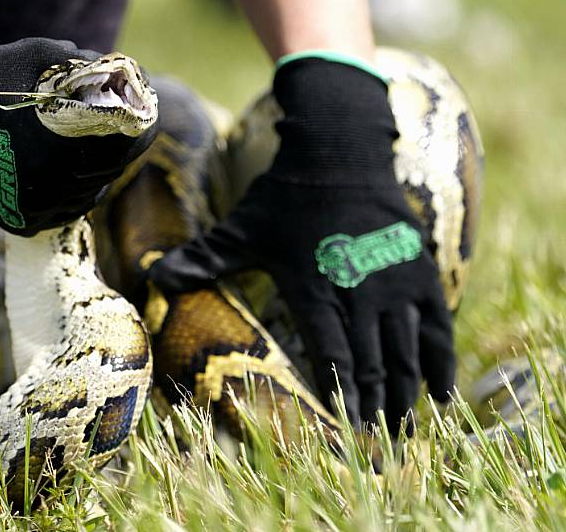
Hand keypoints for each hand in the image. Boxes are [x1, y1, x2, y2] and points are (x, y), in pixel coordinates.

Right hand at [0, 38, 155, 234]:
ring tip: (91, 157)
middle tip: (119, 137)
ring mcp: (34, 206)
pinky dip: (69, 199)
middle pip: (108, 175)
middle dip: (118, 154)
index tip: (143, 122)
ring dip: (95, 178)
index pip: (126, 148)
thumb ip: (82, 64)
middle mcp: (52, 183)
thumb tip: (118, 70)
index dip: (141, 133)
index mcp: (64, 144)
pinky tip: (68, 180)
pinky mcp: (16, 218)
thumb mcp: (38, 56)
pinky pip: (59, 215)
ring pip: (86, 198)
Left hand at [149, 58, 453, 429]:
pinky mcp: (418, 269)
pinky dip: (440, 360)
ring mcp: (393, 281)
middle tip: (380, 445)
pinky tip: (443, 391)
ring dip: (407, 392)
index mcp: (313, 287)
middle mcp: (358, 290)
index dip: (341, 392)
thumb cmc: (285, 194)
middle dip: (376, 405)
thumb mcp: (241, 228)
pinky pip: (437, 324)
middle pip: (372, 361)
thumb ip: (202, 258)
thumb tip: (152, 277)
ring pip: (405, 350)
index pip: (331, 351)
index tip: (347, 427)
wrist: (339, 150)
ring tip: (407, 429)